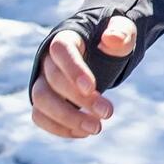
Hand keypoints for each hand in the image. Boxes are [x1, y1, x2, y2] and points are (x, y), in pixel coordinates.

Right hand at [30, 16, 133, 139]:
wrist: (99, 51)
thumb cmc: (110, 41)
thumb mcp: (122, 31)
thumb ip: (122, 32)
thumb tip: (112, 39)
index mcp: (67, 37)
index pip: (61, 50)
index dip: (73, 69)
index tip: (92, 87)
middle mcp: (48, 60)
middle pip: (53, 80)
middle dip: (80, 99)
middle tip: (108, 112)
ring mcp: (42, 81)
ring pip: (41, 101)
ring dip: (67, 118)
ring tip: (96, 128)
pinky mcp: (43, 101)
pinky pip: (40, 117)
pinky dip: (60, 128)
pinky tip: (84, 132)